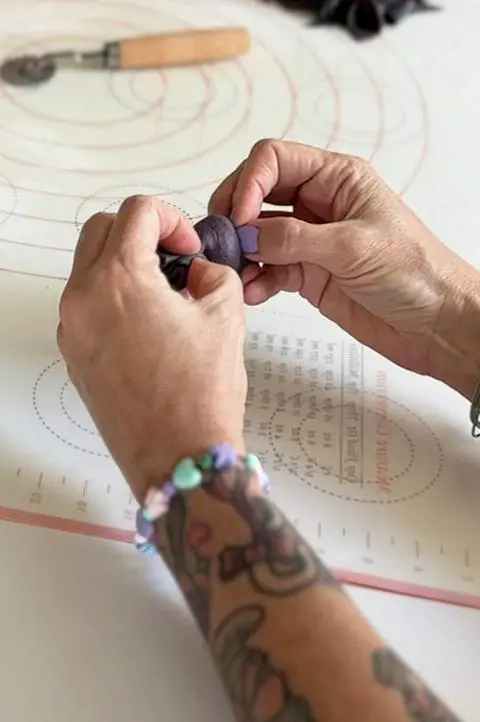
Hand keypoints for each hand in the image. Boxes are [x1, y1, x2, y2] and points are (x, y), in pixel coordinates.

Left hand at [57, 196, 246, 499]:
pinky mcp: (74, 356)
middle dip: (140, 233)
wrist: (178, 458)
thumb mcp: (226, 317)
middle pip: (101, 231)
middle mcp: (83, 300)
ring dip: (124, 265)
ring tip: (166, 295)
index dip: (172, 218)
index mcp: (118, 280)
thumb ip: (214, 275)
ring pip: (88, 268)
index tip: (189, 246)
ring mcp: (73, 330)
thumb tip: (198, 272)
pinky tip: (150, 324)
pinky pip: (86, 306)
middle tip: (174, 259)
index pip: (136, 212)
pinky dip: (113, 298)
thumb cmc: (200, 398)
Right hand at [210, 139, 479, 398]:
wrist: (434, 324)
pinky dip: (255, 280)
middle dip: (236, 215)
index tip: (239, 217)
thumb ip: (294, 238)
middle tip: (223, 241)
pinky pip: (268, 270)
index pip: (275, 160)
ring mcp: (310, 240)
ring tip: (236, 273)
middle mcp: (319, 204)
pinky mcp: (306, 274)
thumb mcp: (353, 246)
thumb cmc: (415, 273)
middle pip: (258, 193)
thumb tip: (245, 235)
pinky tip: (254, 293)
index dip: (249, 182)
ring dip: (242, 252)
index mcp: (337, 179)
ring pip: (257, 235)